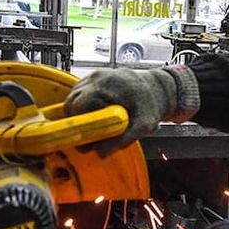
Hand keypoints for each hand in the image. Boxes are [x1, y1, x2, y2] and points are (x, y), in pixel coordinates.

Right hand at [64, 67, 197, 156]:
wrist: (158, 88)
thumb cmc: (151, 104)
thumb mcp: (143, 126)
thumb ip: (123, 141)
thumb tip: (100, 153)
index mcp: (107, 85)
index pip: (78, 106)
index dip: (79, 125)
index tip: (87, 139)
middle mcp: (97, 77)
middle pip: (71, 103)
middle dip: (78, 123)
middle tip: (91, 137)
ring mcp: (93, 76)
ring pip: (72, 99)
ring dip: (79, 115)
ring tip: (97, 126)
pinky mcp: (93, 78)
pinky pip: (78, 95)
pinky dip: (83, 108)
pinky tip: (97, 116)